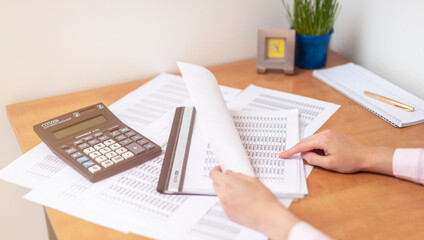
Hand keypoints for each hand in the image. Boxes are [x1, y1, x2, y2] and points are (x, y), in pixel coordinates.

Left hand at [210, 166, 299, 239]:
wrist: (268, 216)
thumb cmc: (263, 200)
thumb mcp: (252, 180)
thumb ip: (238, 175)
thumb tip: (231, 174)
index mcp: (228, 184)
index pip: (213, 174)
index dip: (216, 170)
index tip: (220, 170)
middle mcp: (224, 195)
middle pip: (215, 184)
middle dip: (221, 180)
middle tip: (230, 179)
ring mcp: (225, 206)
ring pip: (220, 195)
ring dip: (226, 191)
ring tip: (240, 192)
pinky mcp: (228, 214)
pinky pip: (225, 204)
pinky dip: (230, 201)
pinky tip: (241, 201)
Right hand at [279, 129, 394, 174]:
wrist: (366, 156)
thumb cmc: (350, 160)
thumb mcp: (329, 164)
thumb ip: (314, 159)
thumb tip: (305, 155)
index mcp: (323, 139)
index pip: (302, 145)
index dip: (291, 151)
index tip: (282, 154)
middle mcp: (325, 133)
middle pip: (305, 141)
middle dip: (299, 150)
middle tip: (290, 157)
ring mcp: (329, 133)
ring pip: (311, 141)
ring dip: (308, 149)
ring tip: (312, 159)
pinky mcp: (332, 135)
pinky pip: (318, 140)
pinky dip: (314, 147)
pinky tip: (318, 155)